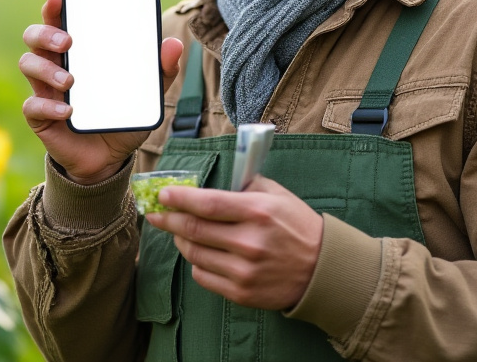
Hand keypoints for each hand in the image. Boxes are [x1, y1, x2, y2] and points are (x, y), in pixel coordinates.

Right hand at [19, 0, 183, 184]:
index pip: (60, 21)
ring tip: (70, 82)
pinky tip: (68, 112)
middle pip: (34, 37)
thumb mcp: (148, 94)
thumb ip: (161, 70)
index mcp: (79, 53)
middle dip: (45, 32)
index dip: (54, 7)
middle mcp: (56, 66)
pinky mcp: (41, 118)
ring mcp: (45, 91)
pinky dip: (48, 107)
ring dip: (46, 69)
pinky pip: (32, 106)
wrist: (110, 159)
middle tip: (68, 41)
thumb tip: (174, 44)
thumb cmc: (123, 115)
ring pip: (28, 65)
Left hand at [147, 175, 323, 310]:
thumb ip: (245, 185)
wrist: (320, 268)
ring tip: (180, 232)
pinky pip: (203, 276)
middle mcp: (249, 242)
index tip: (163, 195)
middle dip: (169, 220)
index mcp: (258, 211)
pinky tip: (201, 253)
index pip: (208, 204)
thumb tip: (210, 183)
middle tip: (156, 214)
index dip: (180, 199)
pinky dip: (196, 263)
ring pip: (194, 254)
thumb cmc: (297, 225)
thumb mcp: (277, 195)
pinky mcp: (241, 292)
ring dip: (181, 240)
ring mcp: (244, 271)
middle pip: (194, 229)